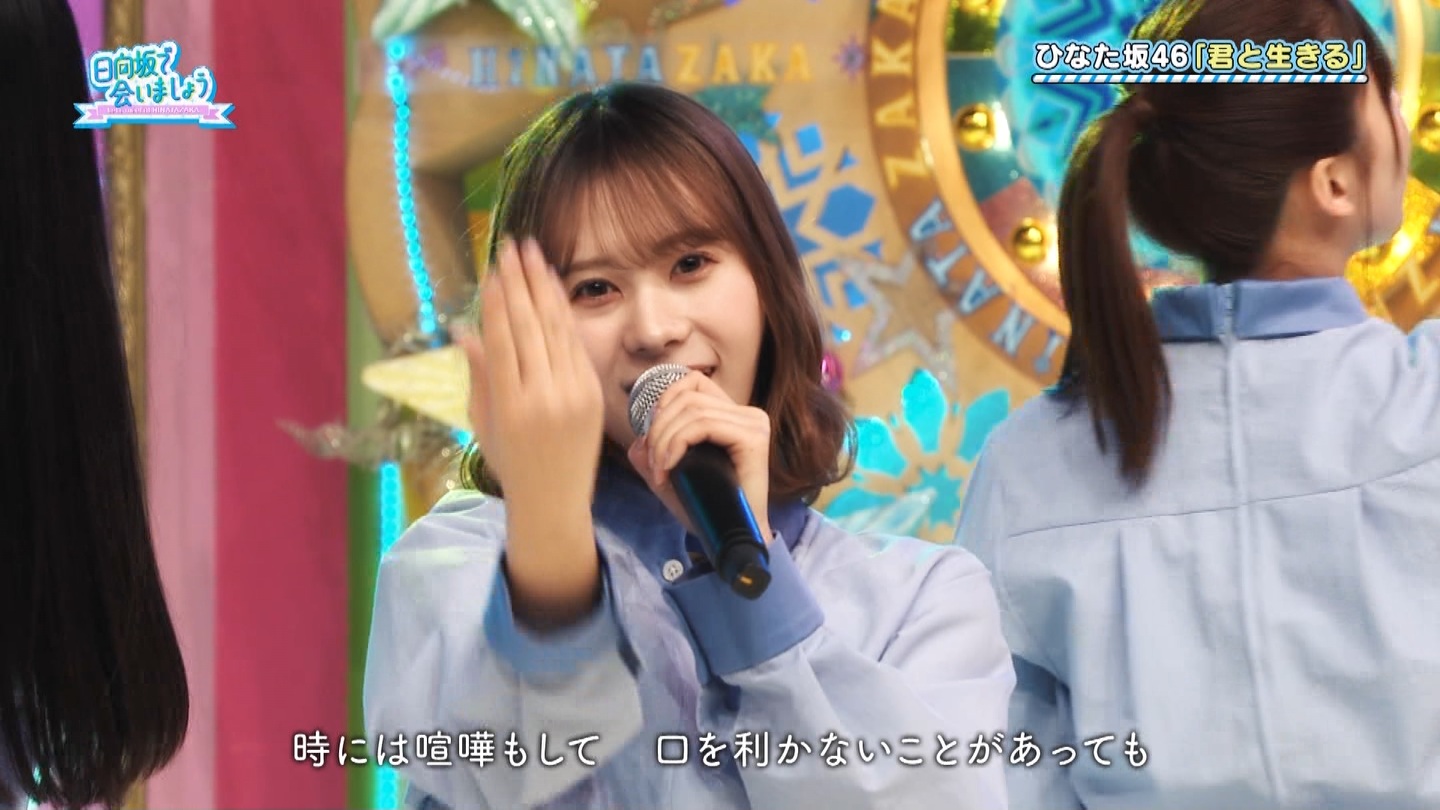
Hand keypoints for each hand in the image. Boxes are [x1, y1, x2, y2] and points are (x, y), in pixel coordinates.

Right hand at [455, 237, 603, 626]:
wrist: (555, 501)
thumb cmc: (510, 464)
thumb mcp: (483, 422)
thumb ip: (478, 374)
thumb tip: (463, 328)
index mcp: (511, 405)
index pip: (502, 339)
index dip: (496, 301)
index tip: (492, 271)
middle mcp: (544, 396)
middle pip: (530, 325)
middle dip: (520, 281)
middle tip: (512, 247)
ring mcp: (573, 393)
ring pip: (556, 328)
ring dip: (544, 286)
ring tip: (534, 254)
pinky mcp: (592, 393)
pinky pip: (575, 344)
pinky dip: (564, 312)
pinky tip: (554, 288)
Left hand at [626, 372, 772, 540]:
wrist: (732, 539)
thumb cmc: (707, 509)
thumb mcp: (671, 478)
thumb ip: (653, 457)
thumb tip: (637, 441)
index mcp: (732, 415)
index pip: (693, 382)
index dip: (665, 399)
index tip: (651, 436)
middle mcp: (747, 414)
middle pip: (688, 397)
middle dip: (658, 428)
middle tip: (652, 463)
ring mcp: (753, 424)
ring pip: (692, 411)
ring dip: (665, 440)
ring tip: (660, 471)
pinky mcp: (752, 438)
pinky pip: (703, 426)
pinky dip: (678, 444)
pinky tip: (669, 467)